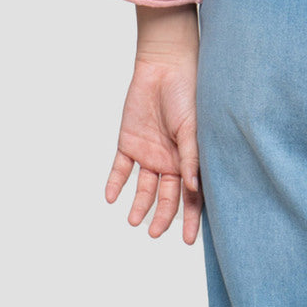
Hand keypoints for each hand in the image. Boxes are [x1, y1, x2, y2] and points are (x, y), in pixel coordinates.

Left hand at [105, 4, 202, 243]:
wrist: (165, 66)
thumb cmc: (190, 94)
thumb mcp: (194, 129)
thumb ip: (192, 158)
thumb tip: (194, 189)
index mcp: (192, 160)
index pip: (193, 196)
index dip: (192, 218)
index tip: (188, 239)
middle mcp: (171, 161)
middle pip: (167, 196)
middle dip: (163, 216)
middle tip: (157, 234)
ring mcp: (150, 153)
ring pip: (144, 187)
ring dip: (140, 205)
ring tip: (134, 222)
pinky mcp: (129, 142)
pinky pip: (121, 168)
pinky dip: (116, 182)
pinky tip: (111, 198)